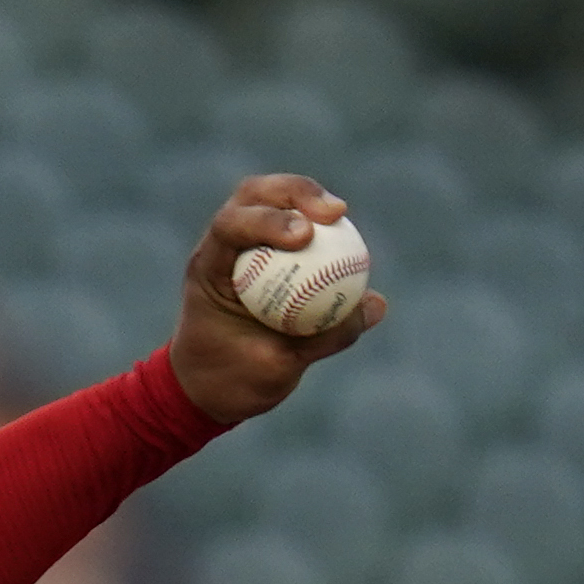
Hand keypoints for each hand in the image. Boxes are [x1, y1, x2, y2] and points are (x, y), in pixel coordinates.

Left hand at [170, 175, 381, 425]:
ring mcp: (241, 246)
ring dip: (307, 198)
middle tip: (335, 212)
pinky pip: (292, 228)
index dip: (268, 220)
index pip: (231, 225)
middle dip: (294, 191)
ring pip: (272, 200)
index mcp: (208, 271)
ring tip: (340, 214)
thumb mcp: (277, 369)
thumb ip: (324, 338)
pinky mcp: (264, 253)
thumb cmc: (233, 382)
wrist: (209, 391)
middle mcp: (221, 249)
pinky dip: (317, 227)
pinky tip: (345, 236)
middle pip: (253, 195)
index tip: (306, 235)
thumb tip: (375, 305)